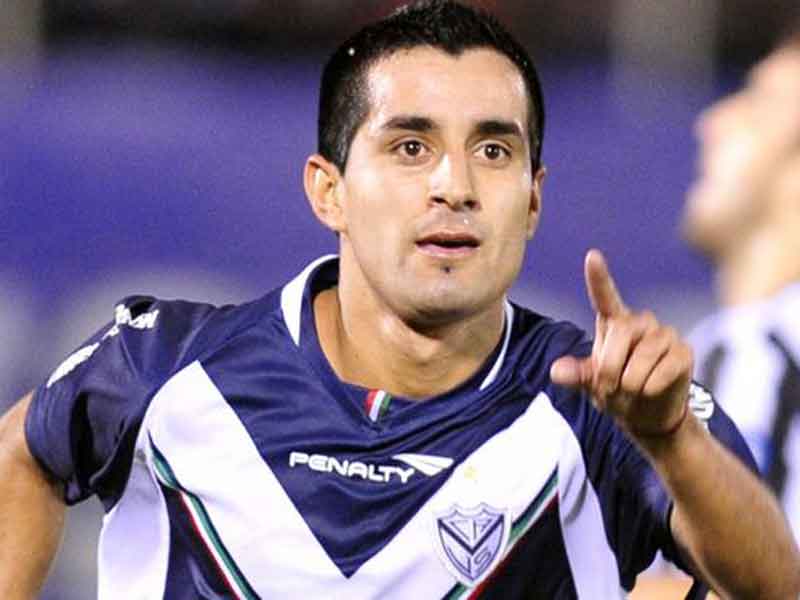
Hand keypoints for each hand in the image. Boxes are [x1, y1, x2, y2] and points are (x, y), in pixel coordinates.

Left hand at [550, 249, 691, 438]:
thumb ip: (576, 375)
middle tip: (609, 388)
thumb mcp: (591, 383)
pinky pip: (665, 368)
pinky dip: (650, 386)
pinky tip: (650, 391)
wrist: (647, 415)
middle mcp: (640, 323)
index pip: (605, 296)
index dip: (598, 278)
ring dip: (630, 382)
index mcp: (614, 323)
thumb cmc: (616, 391)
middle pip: (621, 332)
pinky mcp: (684, 352)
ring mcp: (665, 335)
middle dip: (610, 367)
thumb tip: (556, 373)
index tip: (592, 256)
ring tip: (630, 390)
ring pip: (643, 355)